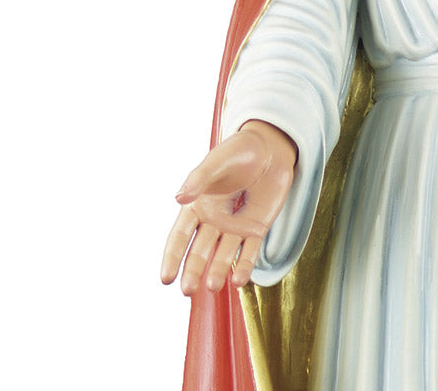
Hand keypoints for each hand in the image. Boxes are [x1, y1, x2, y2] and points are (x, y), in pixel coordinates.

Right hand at [160, 120, 295, 294]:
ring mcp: (236, 226)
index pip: (180, 235)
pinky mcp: (257, 228)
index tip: (166, 279)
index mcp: (198, 205)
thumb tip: (178, 197)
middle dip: (193, 270)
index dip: (172, 257)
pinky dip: (244, 266)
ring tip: (213, 286)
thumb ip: (199, 179)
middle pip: (200, 251)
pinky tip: (239, 281)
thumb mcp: (217, 161)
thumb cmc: (239, 150)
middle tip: (188, 290)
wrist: (271, 147)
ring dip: (218, 270)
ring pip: (224, 254)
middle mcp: (214, 220)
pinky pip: (250, 251)